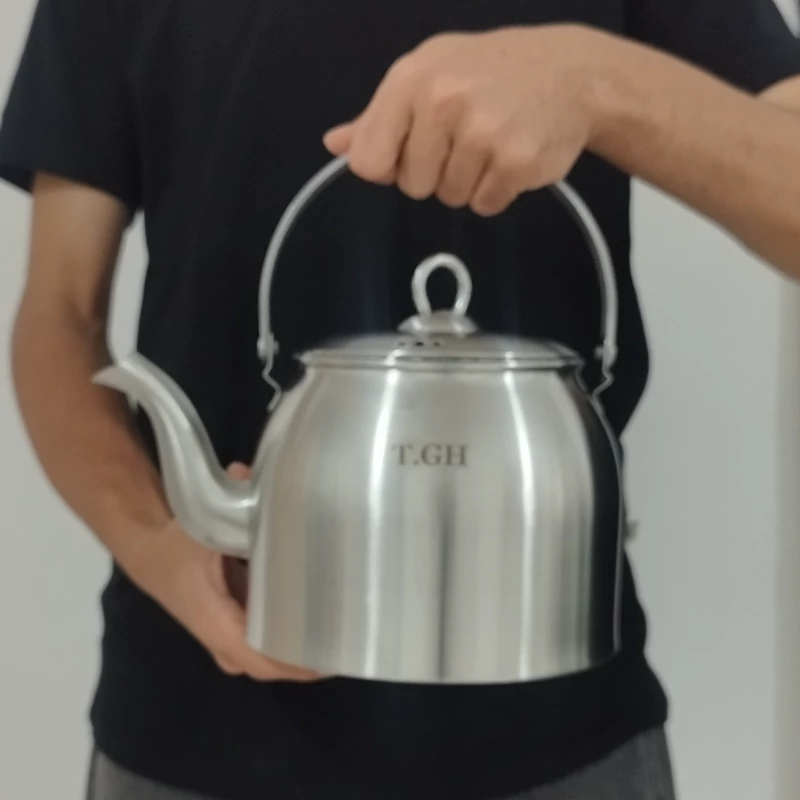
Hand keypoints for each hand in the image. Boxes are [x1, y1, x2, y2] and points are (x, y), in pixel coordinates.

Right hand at [126, 462, 323, 681]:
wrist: (146, 545)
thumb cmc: (175, 540)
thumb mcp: (204, 523)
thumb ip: (234, 503)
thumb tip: (253, 475)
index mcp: (213, 618)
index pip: (258, 656)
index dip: (294, 663)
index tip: (328, 657)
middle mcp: (220, 636)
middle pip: (267, 664)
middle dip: (304, 659)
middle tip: (344, 643)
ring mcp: (225, 633)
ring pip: (265, 653)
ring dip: (297, 646)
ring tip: (338, 635)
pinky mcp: (231, 621)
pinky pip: (263, 637)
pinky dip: (287, 631)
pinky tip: (319, 616)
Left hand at [323, 24, 606, 215]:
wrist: (569, 73)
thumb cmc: (489, 74)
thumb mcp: (429, 76)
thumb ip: (379, 116)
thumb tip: (335, 146)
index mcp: (411, 80)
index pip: (369, 161)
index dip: (390, 166)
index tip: (413, 151)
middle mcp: (442, 103)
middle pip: (412, 186)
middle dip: (435, 174)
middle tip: (465, 141)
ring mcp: (481, 134)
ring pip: (450, 199)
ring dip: (468, 183)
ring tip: (491, 146)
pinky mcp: (515, 163)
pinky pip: (485, 205)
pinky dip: (496, 192)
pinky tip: (510, 159)